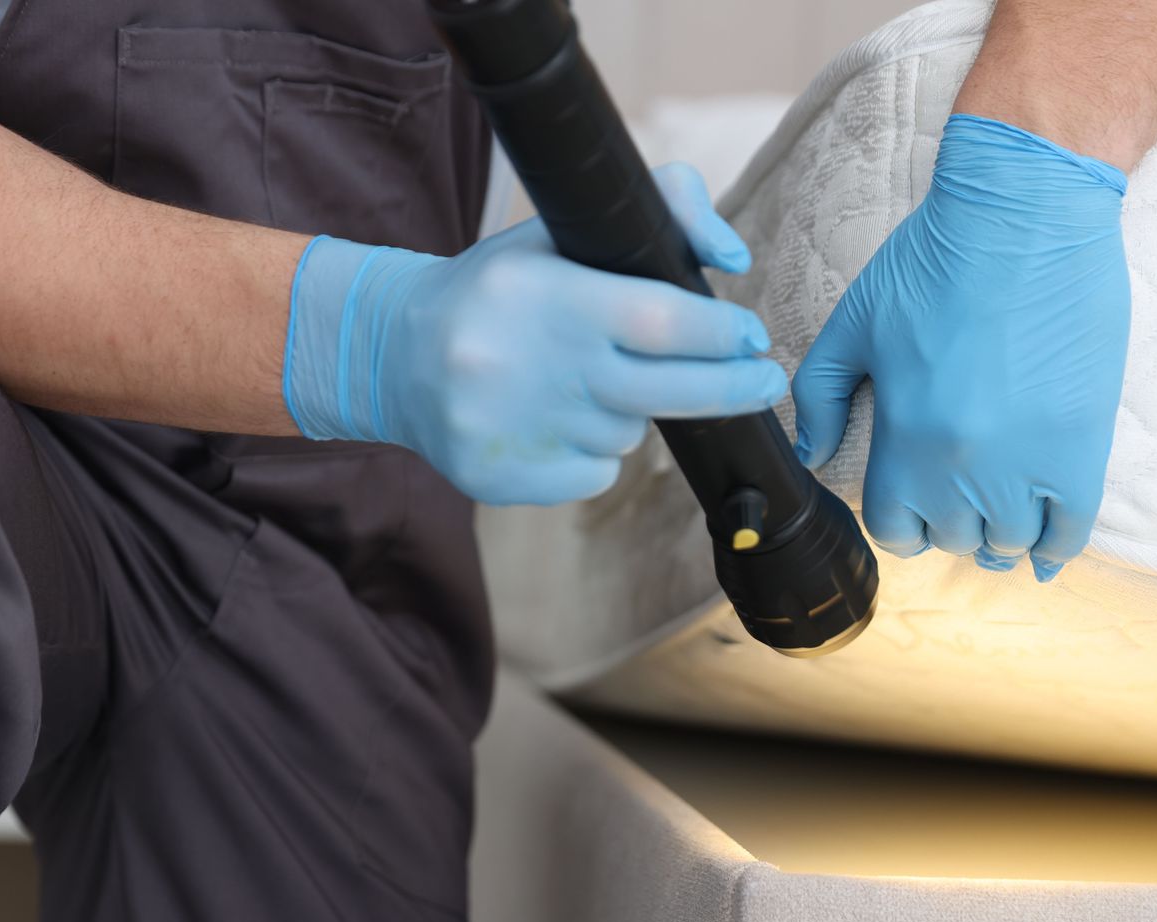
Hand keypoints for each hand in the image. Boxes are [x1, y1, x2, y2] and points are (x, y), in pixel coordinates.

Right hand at [284, 163, 785, 505]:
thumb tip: (732, 257)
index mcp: (547, 298)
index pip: (662, 321)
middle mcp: (530, 368)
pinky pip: (595, 473)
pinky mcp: (501, 479)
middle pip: (667, 393)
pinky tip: (554, 418)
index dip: (720, 333)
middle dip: (731, 387)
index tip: (750, 335)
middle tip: (762, 380)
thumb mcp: (558, 230)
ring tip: (586, 380)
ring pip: (629, 433)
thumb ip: (659, 207)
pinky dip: (595, 450)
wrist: (393, 354)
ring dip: (634, 410)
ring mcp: (514, 432)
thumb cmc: (496, 289)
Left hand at [791, 114, 1129, 580]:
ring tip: (995, 514)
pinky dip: (1056, 547)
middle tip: (952, 495)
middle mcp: (966, 465)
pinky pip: (1073, 528)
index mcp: (907, 438)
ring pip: (1010, 541)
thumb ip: (821, 394)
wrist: (1028, 213)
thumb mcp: (854, 323)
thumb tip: (811, 452)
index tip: (906, 501)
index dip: (897, 521)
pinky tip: (1043, 550)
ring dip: (999, 534)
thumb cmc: (934, 261)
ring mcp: (1030, 460)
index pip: (894, 528)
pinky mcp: (1085, 443)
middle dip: (947, 524)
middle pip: (952, 539)